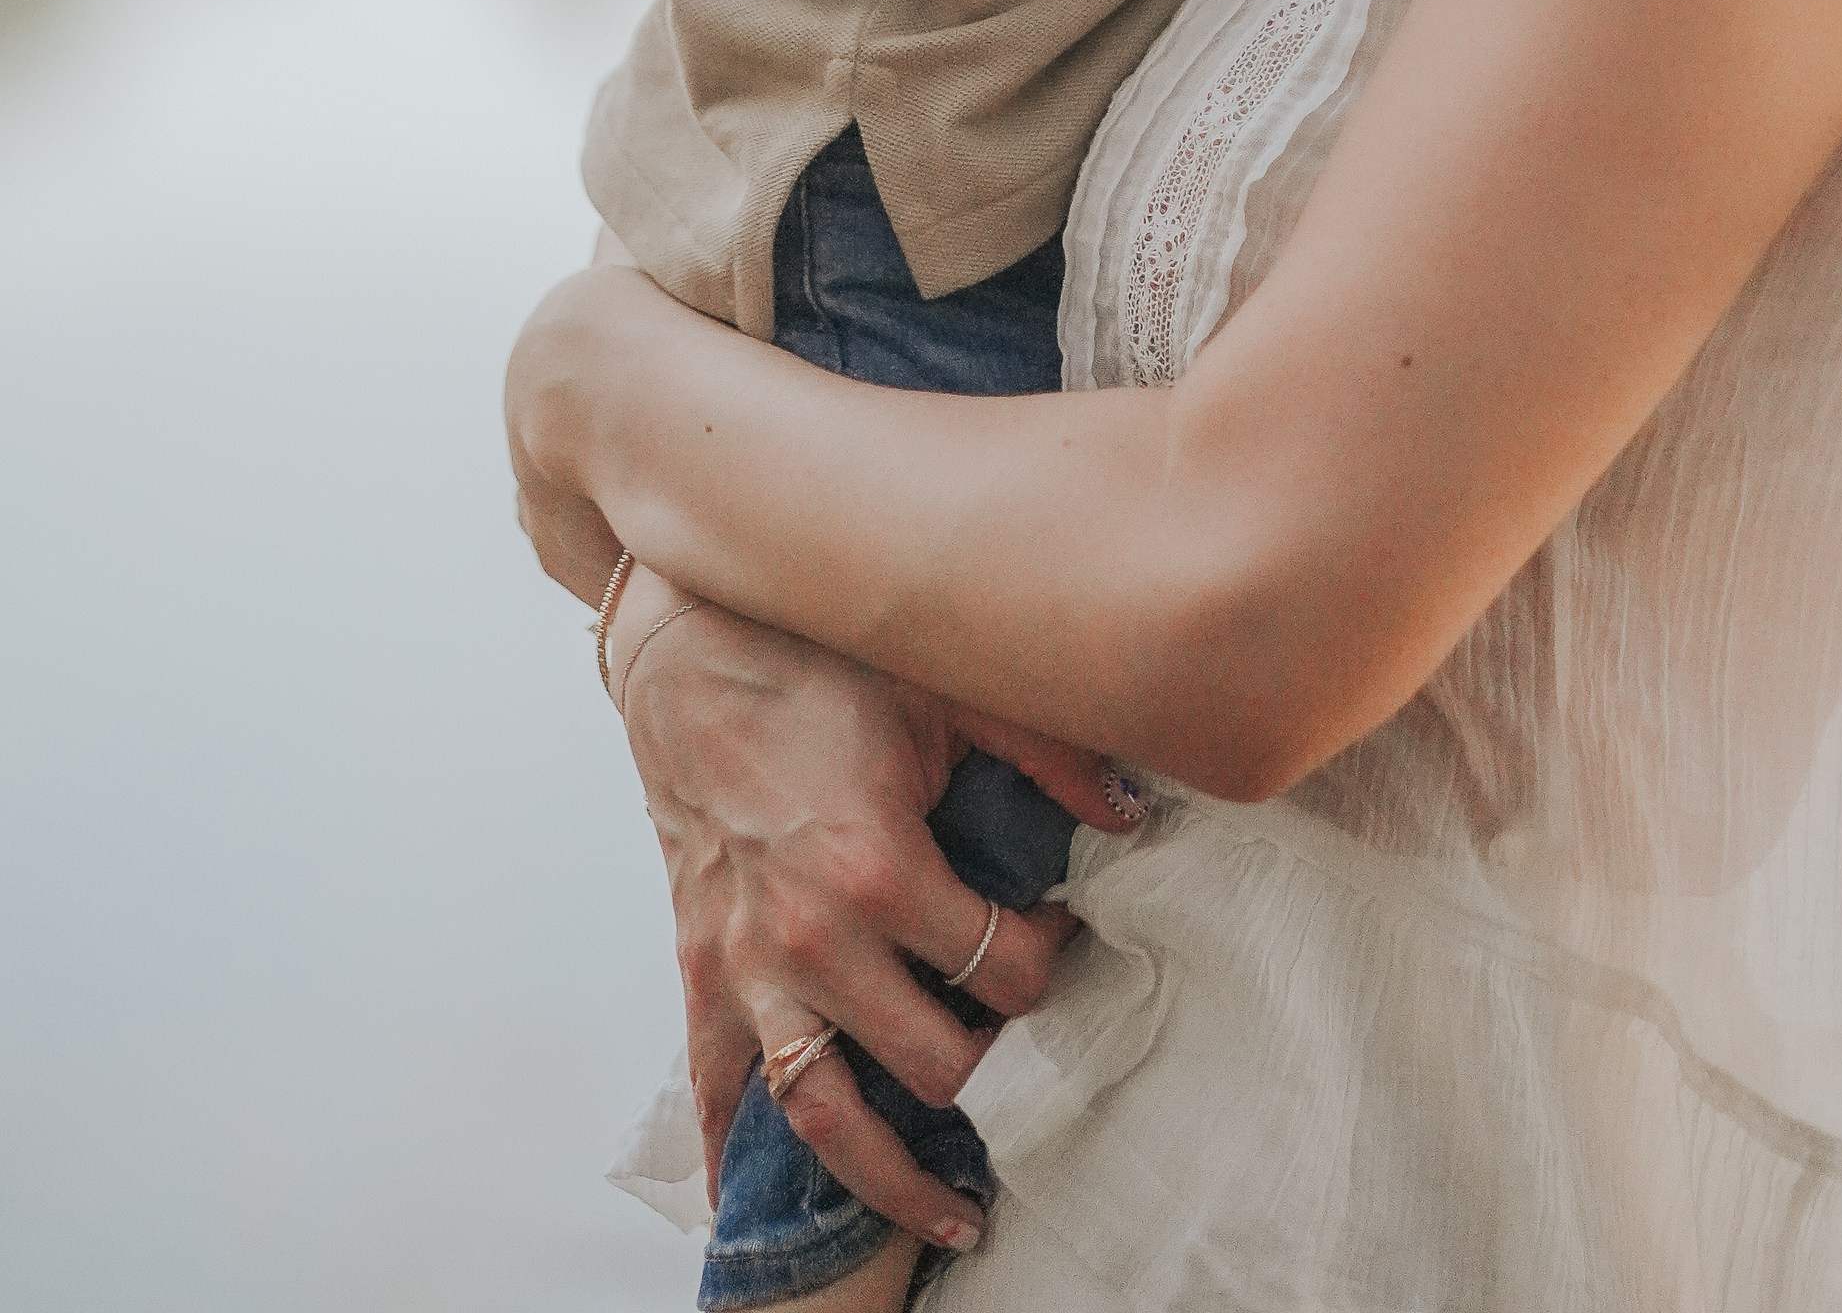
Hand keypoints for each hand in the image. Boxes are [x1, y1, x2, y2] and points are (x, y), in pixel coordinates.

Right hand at [611, 587, 1143, 1251]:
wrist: (686, 648)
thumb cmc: (813, 663)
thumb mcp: (943, 687)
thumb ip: (1047, 753)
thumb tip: (1132, 810)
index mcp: (879, 871)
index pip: (1002, 967)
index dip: (1052, 960)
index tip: (1066, 936)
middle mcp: (813, 941)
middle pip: (933, 1063)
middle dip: (998, 1066)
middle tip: (1034, 1056)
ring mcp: (750, 969)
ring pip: (827, 1117)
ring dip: (892, 1178)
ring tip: (956, 1217)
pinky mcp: (702, 973)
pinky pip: (719, 1092)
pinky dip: (738, 1155)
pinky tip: (759, 1201)